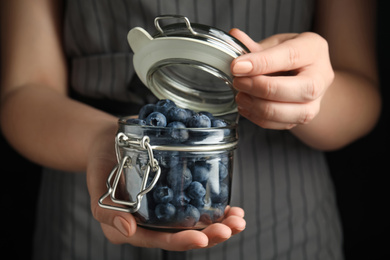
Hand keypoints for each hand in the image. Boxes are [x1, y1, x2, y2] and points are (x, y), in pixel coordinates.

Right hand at [86, 127, 245, 250]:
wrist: (108, 143)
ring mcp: (164, 210)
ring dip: (219, 223)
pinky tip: (231, 206)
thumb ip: (107, 210)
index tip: (202, 237)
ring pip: (194, 223)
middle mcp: (151, 223)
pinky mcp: (174, 195)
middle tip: (232, 227)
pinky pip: (196, 205)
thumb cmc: (101, 164)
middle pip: (183, 235)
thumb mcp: (98, 186)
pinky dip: (215, 207)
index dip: (181, 241)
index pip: (158, 240)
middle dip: (211, 234)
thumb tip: (128, 230)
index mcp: (131, 228)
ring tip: (239, 218)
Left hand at [230, 29, 333, 129]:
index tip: (236, 67)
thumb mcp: (274, 44)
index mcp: (314, 49)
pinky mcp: (304, 118)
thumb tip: (234, 36)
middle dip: (259, 87)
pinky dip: (257, 118)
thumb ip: (255, 45)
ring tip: (240, 96)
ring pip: (287, 112)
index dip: (260, 63)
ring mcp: (315, 102)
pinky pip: (279, 124)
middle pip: (295, 89)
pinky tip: (246, 106)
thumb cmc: (289, 56)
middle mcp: (321, 77)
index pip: (290, 56)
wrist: (306, 77)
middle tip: (237, 81)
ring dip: (256, 106)